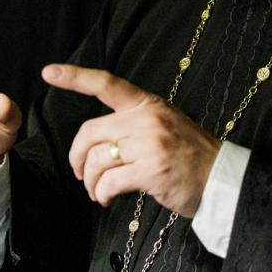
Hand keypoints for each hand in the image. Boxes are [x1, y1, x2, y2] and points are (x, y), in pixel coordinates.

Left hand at [43, 64, 219, 217]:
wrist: (223, 179)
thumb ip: (133, 124)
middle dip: (77, 156)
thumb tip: (96, 141)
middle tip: (79, 173)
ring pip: (97, 159)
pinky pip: (109, 182)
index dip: (75, 77)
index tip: (49, 72)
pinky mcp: (151, 170)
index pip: (107, 83)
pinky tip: (106, 199)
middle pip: (90, 132)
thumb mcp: (165, 124)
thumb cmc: (190, 156)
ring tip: (97, 192)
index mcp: (148, 104)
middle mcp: (146, 119)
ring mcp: (149, 144)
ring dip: (90, 181)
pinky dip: (101, 194)